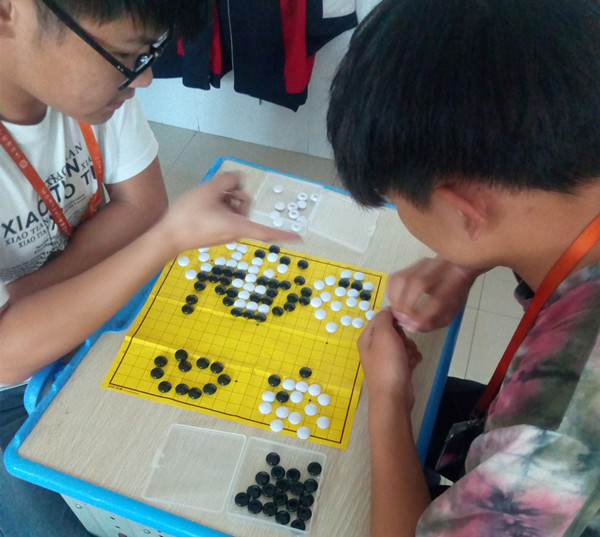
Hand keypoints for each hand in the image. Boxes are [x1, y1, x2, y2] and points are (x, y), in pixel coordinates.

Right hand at [159, 172, 300, 252]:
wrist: (167, 237)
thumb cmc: (189, 216)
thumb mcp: (208, 191)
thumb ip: (226, 180)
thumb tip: (237, 178)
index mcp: (239, 226)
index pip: (267, 231)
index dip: (284, 234)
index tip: (300, 238)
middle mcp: (235, 232)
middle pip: (245, 207)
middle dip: (235, 194)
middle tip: (218, 189)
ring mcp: (224, 233)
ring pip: (233, 208)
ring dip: (224, 198)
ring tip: (207, 196)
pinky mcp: (215, 232)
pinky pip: (224, 214)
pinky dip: (217, 205)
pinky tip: (203, 201)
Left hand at [358, 308, 421, 409]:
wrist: (394, 397)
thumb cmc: (387, 364)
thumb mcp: (383, 334)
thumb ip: (384, 318)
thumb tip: (388, 310)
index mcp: (367, 337)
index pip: (381, 317)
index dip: (394, 319)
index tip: (402, 324)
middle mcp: (375, 346)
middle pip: (395, 330)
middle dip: (404, 337)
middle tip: (402, 346)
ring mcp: (387, 358)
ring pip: (405, 342)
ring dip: (410, 348)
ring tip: (407, 358)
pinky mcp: (398, 367)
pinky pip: (409, 355)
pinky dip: (412, 359)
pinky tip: (412, 365)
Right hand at [386, 256, 483, 331]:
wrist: (455, 269)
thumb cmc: (452, 294)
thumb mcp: (450, 311)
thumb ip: (433, 322)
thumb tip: (412, 326)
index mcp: (457, 281)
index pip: (438, 299)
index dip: (424, 314)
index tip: (414, 325)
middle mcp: (440, 268)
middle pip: (419, 284)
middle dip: (407, 306)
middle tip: (403, 319)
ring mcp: (424, 263)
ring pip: (403, 278)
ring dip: (396, 299)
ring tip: (398, 311)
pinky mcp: (411, 264)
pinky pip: (396, 277)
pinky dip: (391, 291)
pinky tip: (395, 301)